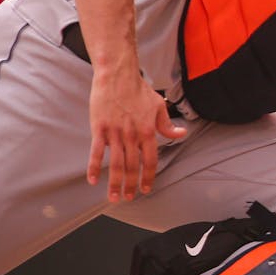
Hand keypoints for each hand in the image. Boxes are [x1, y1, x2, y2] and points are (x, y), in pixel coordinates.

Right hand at [87, 68, 186, 200]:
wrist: (118, 76)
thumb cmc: (139, 90)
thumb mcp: (159, 107)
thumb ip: (168, 125)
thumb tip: (183, 134)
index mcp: (148, 131)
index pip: (150, 160)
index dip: (148, 177)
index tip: (146, 189)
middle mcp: (132, 135)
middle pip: (133, 166)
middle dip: (131, 185)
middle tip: (128, 199)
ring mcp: (115, 133)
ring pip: (116, 164)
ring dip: (115, 183)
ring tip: (114, 197)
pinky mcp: (99, 129)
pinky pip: (96, 152)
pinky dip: (93, 167)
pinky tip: (92, 180)